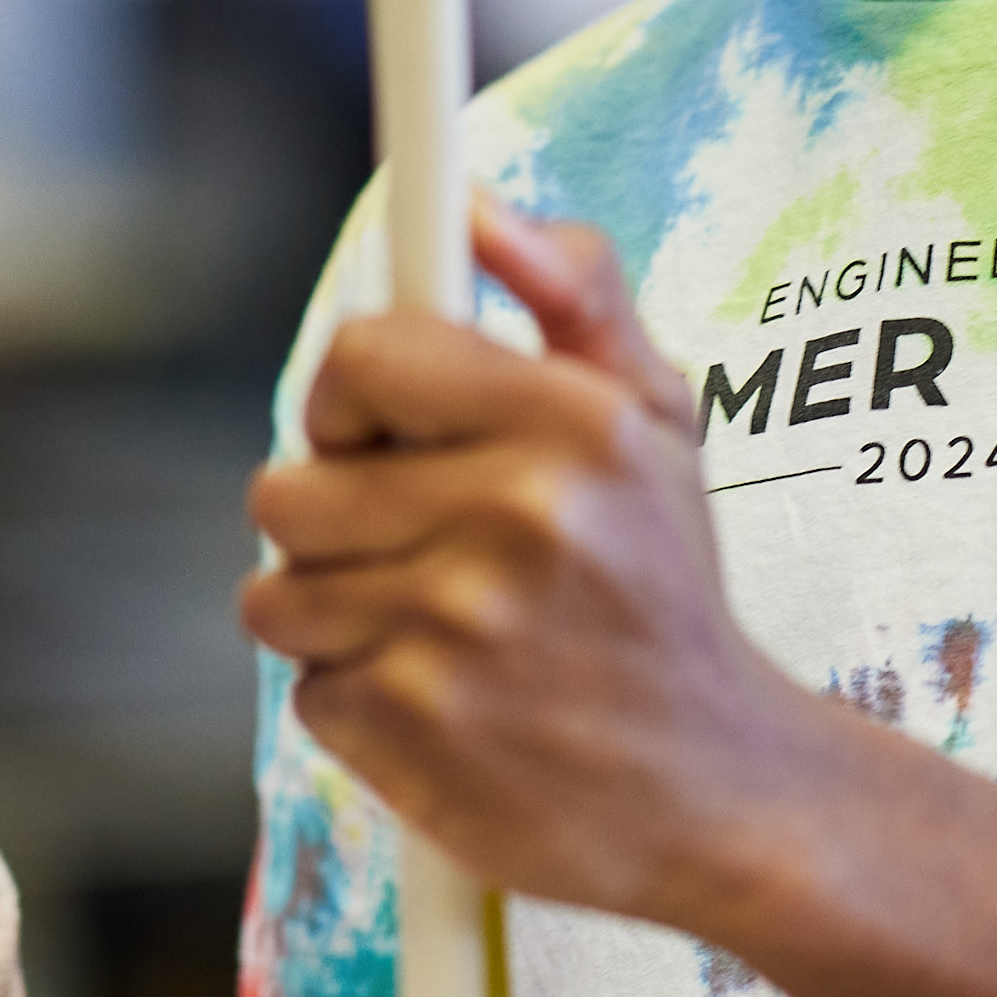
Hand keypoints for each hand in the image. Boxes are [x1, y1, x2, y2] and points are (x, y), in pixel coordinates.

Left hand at [246, 201, 848, 932]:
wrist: (719, 794)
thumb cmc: (662, 592)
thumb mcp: (656, 425)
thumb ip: (574, 292)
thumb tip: (474, 201)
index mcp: (573, 426)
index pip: (360, 359)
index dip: (348, 401)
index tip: (379, 435)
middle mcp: (517, 520)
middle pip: (288, 488)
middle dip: (333, 524)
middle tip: (418, 553)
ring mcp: (458, 632)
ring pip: (276, 595)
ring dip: (335, 619)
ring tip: (435, 635)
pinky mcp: (416, 733)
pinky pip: (308, 692)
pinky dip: (360, 705)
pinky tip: (446, 708)